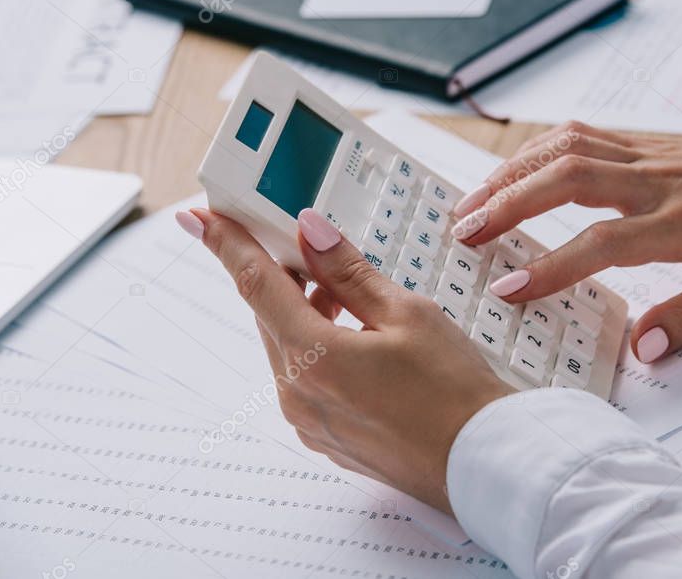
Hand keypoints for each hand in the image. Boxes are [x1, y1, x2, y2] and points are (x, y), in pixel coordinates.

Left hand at [176, 207, 512, 513]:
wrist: (481, 462)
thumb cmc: (454, 391)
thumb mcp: (407, 313)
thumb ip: (349, 272)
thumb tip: (312, 233)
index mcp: (314, 358)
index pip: (257, 285)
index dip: (227, 245)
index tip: (200, 218)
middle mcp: (299, 395)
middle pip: (271, 316)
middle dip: (281, 276)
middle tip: (299, 243)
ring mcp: (309, 422)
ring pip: (289, 348)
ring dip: (304, 312)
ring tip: (346, 291)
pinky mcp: (326, 438)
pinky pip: (305, 380)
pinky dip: (317, 349)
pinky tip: (354, 336)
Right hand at [450, 120, 681, 362]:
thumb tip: (641, 351)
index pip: (604, 242)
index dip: (553, 266)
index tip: (509, 290)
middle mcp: (655, 182)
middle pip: (569, 179)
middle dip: (509, 204)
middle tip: (464, 235)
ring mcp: (644, 153)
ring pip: (566, 148)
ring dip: (511, 173)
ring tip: (470, 205)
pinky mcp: (638, 139)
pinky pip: (578, 133)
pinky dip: (535, 150)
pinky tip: (509, 172)